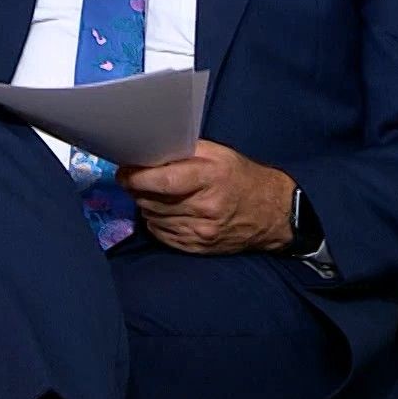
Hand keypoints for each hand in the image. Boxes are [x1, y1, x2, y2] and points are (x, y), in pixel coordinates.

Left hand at [117, 140, 294, 254]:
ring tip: (153, 194)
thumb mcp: (219, 154)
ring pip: (153, 218)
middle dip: (137, 189)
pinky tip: (164, 211)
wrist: (272, 214)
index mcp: (210, 178)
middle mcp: (204, 208)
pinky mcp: (197, 247)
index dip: (137, 177)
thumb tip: (151, 150)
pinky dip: (156, 221)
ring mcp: (200, 232)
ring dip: (146, 205)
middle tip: (135, 179)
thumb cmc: (242, 178)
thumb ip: (185, 150)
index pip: (163, 180)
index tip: (124, 172)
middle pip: (152, 201)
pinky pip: (161, 234)